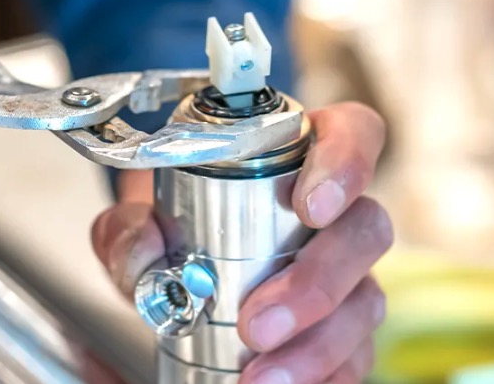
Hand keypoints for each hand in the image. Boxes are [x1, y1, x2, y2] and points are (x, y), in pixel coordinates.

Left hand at [92, 102, 392, 383]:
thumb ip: (128, 226)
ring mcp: (349, 271)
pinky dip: (322, 375)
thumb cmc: (178, 220)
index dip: (346, 163)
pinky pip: (356, 353)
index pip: (353, 134)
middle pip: (366, 229)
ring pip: (365, 300)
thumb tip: (144, 254)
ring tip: (258, 374)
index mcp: (299, 158)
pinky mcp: (345, 324)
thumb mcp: (138, 214)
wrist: (177, 263)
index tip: (309, 206)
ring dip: (315, 345)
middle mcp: (336, 212)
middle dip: (315, 282)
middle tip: (257, 320)